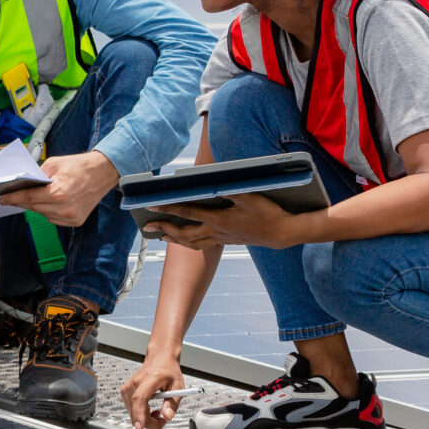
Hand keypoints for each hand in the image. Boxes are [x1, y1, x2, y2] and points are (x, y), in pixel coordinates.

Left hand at [0, 150, 118, 228]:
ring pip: (43, 215)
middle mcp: (64, 208)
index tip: (2, 198)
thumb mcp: (54, 164)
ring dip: (37, 206)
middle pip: (34, 208)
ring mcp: (71, 217)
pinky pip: (54, 218)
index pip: (29, 199)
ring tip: (37, 195)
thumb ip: (36, 175)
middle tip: (12, 196)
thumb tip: (21, 183)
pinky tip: (51, 201)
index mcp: (58, 193)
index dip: (13, 198)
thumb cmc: (80, 166)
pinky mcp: (76, 221)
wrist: (104, 172)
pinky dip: (49, 211)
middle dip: (23, 201)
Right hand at [119, 350, 188, 428]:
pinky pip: (131, 410)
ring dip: (146, 418)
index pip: (140, 398)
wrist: (159, 358)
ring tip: (158, 411)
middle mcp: (135, 382)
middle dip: (150, 422)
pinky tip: (149, 407)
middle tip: (163, 418)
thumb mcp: (178, 386)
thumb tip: (167, 416)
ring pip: (133, 413)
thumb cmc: (168, 370)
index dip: (139, 414)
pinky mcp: (125, 392)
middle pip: (136, 410)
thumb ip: (172, 403)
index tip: (140, 427)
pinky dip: (141, 414)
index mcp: (150, 379)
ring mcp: (128, 387)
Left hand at [140, 194, 312, 250]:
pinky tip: (184, 240)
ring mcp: (221, 238)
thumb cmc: (267, 213)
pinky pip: (201, 245)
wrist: (281, 233)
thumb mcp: (250, 197)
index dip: (169, 208)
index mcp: (219, 219)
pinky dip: (189, 243)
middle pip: (184, 233)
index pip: (188, 212)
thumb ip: (230, 191)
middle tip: (147, 227)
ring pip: (191, 243)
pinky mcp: (226, 241)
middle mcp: (216, 232)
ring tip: (160, 236)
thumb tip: (213, 184)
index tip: (153, 205)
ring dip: (174, 239)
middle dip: (164, 229)